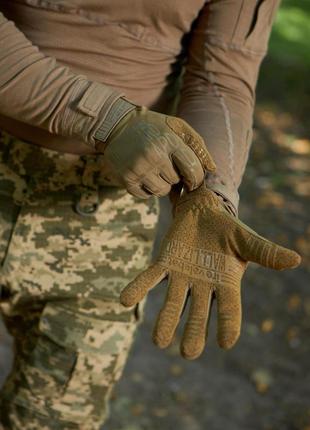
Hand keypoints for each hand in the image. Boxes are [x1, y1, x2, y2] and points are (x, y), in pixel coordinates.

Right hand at [96, 105, 215, 197]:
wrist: (115, 125)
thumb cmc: (153, 127)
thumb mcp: (176, 126)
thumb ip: (197, 144)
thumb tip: (212, 169)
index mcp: (168, 141)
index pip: (192, 169)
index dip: (196, 178)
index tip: (192, 179)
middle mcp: (153, 155)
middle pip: (176, 181)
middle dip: (174, 176)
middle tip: (164, 164)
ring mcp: (138, 168)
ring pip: (161, 191)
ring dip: (161, 184)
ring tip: (153, 169)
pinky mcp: (126, 179)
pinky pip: (145, 195)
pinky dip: (146, 188)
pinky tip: (142, 174)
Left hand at [120, 184, 300, 358]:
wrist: (204, 212)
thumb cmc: (227, 230)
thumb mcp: (247, 241)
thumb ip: (266, 253)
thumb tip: (296, 260)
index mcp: (225, 283)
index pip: (229, 309)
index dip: (227, 325)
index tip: (224, 343)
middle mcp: (202, 285)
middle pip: (198, 314)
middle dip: (193, 332)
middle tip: (187, 354)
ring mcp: (181, 276)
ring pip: (172, 302)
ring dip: (165, 320)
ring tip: (159, 341)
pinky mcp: (164, 263)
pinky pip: (150, 277)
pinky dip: (138, 288)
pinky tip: (124, 300)